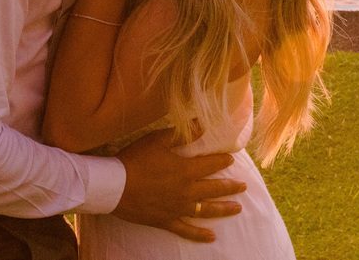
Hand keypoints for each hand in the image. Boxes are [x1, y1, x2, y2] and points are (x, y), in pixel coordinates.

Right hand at [112, 128, 246, 242]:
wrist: (114, 185)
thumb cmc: (135, 159)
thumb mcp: (157, 140)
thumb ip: (182, 132)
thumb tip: (202, 122)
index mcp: (185, 169)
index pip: (211, 164)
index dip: (222, 161)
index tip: (232, 159)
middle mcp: (186, 191)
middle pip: (214, 189)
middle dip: (230, 187)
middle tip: (243, 186)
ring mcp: (178, 208)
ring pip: (207, 210)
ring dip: (224, 209)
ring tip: (238, 208)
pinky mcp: (166, 220)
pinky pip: (187, 230)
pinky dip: (200, 235)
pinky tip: (211, 237)